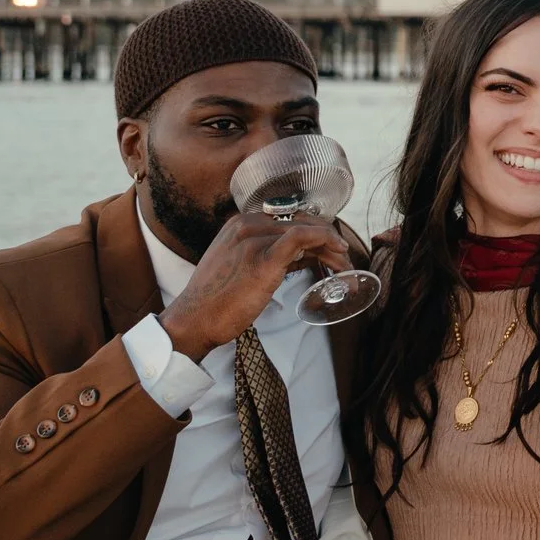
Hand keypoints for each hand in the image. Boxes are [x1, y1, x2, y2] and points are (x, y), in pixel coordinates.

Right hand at [160, 212, 351, 360]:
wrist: (195, 319)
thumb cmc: (218, 299)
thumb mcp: (241, 266)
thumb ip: (272, 255)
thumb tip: (308, 254)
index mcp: (240, 224)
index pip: (289, 221)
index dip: (315, 234)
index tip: (330, 250)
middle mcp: (247, 225)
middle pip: (301, 224)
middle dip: (327, 242)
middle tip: (343, 261)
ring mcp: (254, 239)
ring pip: (306, 231)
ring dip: (331, 249)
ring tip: (345, 267)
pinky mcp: (263, 258)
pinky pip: (301, 237)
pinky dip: (323, 240)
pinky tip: (337, 253)